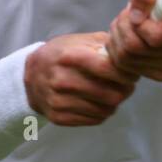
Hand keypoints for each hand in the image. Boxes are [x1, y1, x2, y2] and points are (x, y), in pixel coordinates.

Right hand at [24, 32, 138, 126]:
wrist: (30, 77)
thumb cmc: (60, 55)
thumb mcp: (78, 41)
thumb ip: (104, 44)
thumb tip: (128, 54)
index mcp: (68, 57)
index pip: (107, 69)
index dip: (126, 73)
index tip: (131, 74)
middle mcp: (61, 80)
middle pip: (110, 94)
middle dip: (125, 91)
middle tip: (127, 86)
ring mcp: (59, 101)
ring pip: (105, 110)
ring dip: (115, 103)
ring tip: (113, 93)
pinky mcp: (59, 117)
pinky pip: (94, 120)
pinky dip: (102, 112)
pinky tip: (99, 103)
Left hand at [107, 0, 161, 80]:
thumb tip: (136, 16)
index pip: (155, 37)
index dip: (138, 25)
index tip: (135, 11)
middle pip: (138, 49)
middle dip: (122, 29)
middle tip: (124, 16)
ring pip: (129, 60)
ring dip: (117, 40)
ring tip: (123, 25)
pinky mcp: (161, 74)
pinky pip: (128, 70)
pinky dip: (119, 53)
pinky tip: (125, 39)